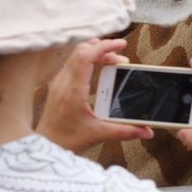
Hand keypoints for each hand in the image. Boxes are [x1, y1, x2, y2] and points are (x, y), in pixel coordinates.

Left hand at [35, 38, 153, 152]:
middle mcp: (63, 82)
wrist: (44, 147)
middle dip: (104, 48)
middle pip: (82, 51)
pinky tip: (100, 68)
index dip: (105, 46)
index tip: (122, 44)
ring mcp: (59, 82)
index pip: (86, 57)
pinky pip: (73, 62)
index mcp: (73, 91)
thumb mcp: (99, 134)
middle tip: (121, 57)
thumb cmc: (66, 141)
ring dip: (96, 52)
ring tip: (114, 61)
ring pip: (77, 54)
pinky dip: (88, 59)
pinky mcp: (59, 85)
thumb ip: (125, 131)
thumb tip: (147, 131)